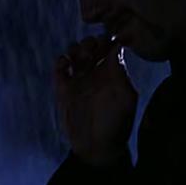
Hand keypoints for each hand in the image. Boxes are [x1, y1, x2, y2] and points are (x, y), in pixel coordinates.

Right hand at [54, 34, 137, 166]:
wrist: (97, 147)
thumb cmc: (116, 124)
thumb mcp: (125, 100)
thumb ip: (121, 75)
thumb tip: (117, 50)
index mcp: (113, 73)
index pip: (111, 47)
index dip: (110, 39)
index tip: (111, 37)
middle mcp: (96, 72)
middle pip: (91, 45)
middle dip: (91, 42)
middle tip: (92, 50)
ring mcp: (79, 79)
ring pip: (74, 52)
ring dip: (76, 50)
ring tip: (81, 60)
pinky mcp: (63, 88)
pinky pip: (59, 68)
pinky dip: (60, 62)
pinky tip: (66, 66)